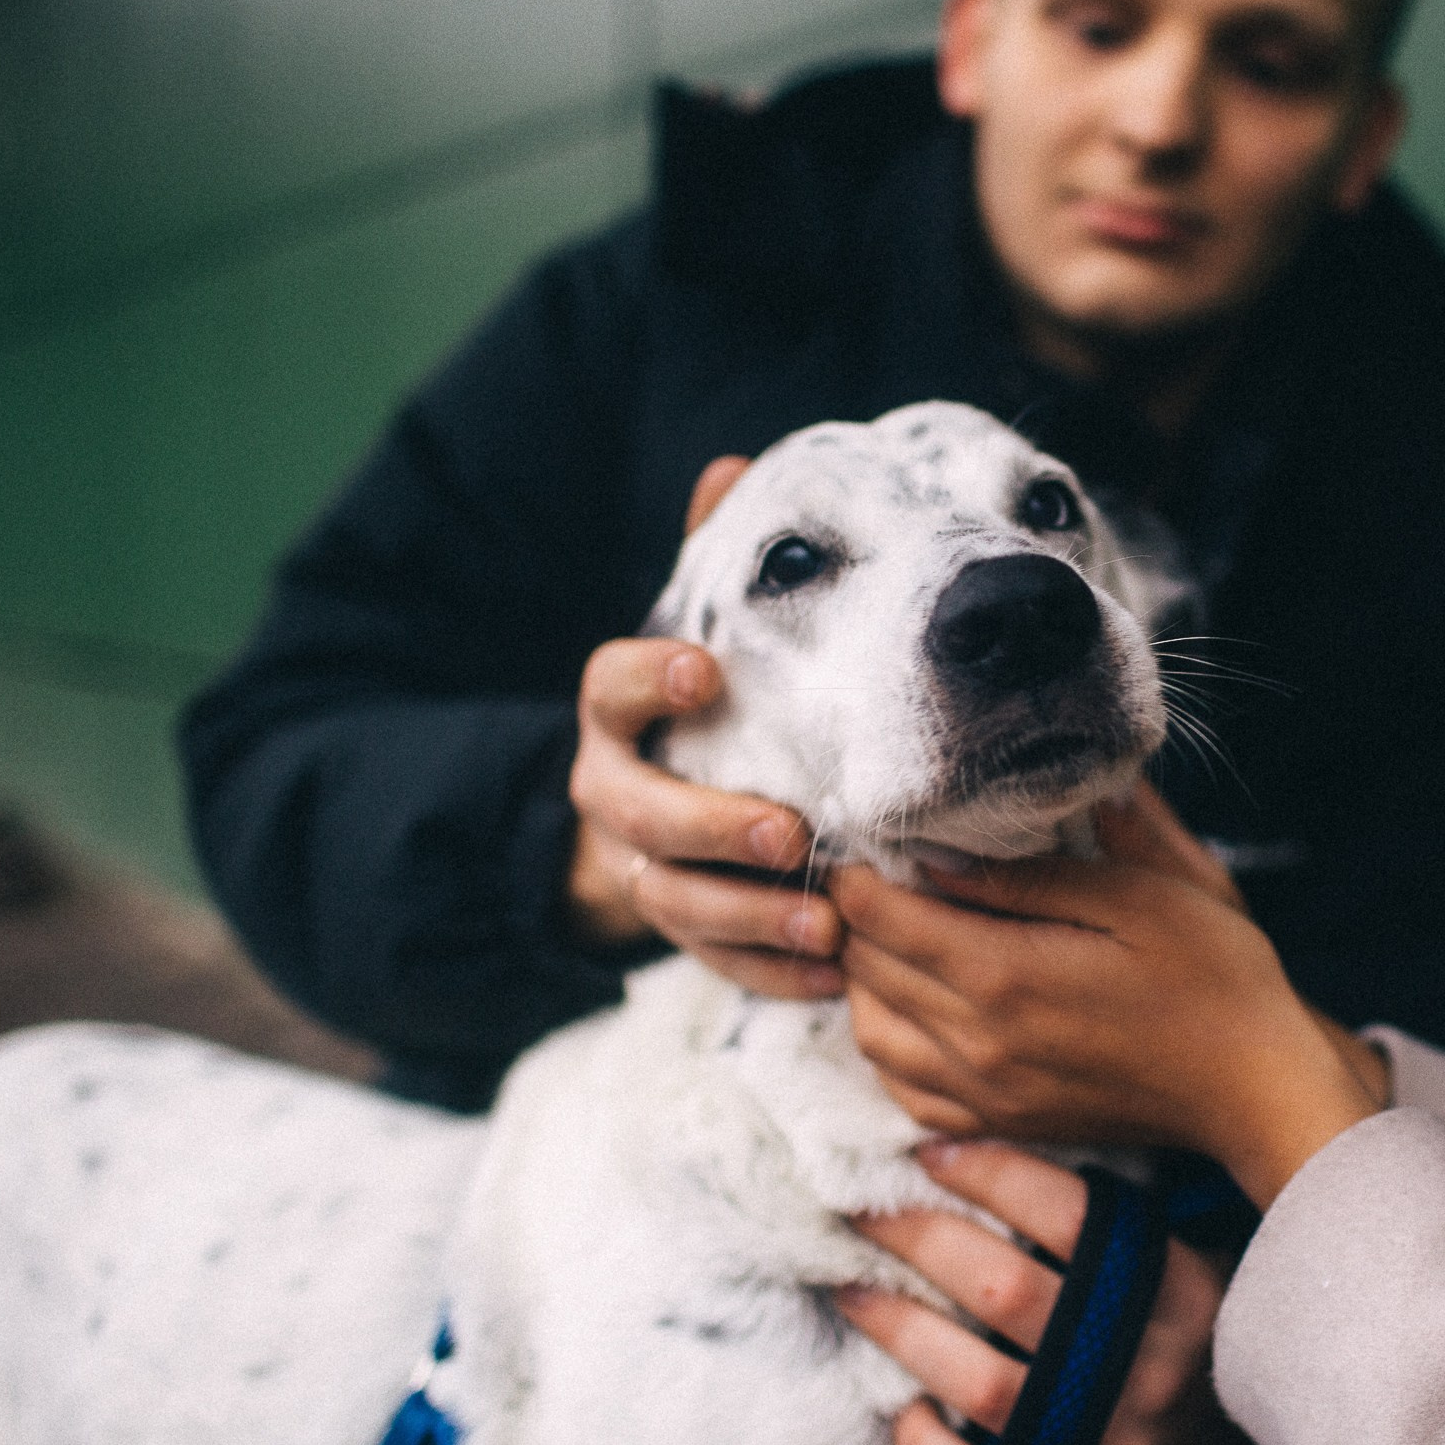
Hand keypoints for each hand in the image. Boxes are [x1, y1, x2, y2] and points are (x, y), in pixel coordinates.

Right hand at [564, 456, 846, 998]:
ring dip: (750, 918)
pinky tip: (833, 977)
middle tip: (787, 835)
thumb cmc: (711, 705)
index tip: (706, 671)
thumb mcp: (706, 628)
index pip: (611, 685)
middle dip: (713, 828)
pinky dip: (771, 972)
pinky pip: (715, 962)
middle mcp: (615, 791)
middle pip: (643, 815)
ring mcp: (641, 867)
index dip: (650, 679)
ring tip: (824, 926)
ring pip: (674, 901)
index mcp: (621, 711)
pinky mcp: (679, 931)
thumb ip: (717, 562)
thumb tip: (734, 468)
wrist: (661, 810)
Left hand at [833, 793, 1385, 1205]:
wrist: (1256, 1087)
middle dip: (857, 917)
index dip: (857, 874)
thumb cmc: (1215, 977)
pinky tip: (920, 1007)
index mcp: (1008, 975)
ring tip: (897, 935)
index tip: (862, 840)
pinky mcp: (1002, 1124)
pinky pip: (904, 1089)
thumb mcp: (1140, 895)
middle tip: (877, 873)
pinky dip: (891, 1043)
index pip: (882, 918)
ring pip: (871, 1033)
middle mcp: (980, 1043)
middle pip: (865, 971)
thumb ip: (1034, 873)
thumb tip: (941, 851)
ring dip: (866, 980)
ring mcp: (987, 1093)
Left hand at [836, 1141, 1258, 1444]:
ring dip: (898, 1326)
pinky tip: (903, 1404)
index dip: (994, 1174)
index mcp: (1180, 1296)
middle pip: (1006, 1290)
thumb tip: (1007, 1144)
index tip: (929, 1152)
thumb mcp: (1193, 1273)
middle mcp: (1143, 1369)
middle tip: (861, 1209)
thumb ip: (1121, 1224)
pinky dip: (925, 1440)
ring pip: (977, 1380)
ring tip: (851, 1287)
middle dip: (918, 1239)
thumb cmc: (1193, 1349)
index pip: (1074, 1215)